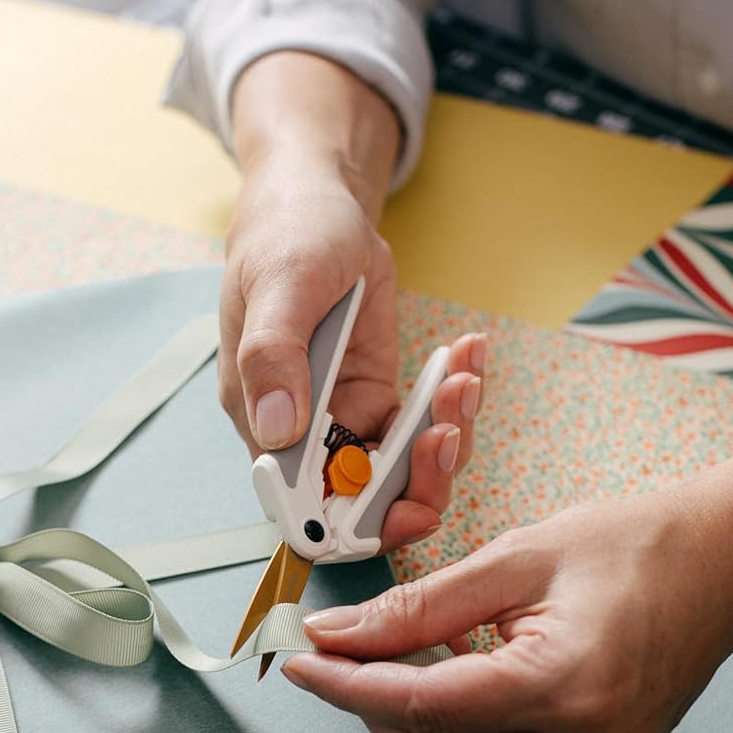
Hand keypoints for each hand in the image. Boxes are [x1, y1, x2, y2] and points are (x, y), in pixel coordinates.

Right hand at [220, 163, 484, 549]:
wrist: (318, 208)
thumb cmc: (287, 239)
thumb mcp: (280, 285)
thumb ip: (274, 356)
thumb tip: (277, 428)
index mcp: (264, 422)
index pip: (303, 507)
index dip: (352, 525)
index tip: (405, 510)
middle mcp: (305, 434)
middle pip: (364, 501)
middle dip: (418, 482)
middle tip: (450, 434)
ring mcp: (347, 419)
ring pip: (405, 468)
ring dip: (446, 433)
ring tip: (465, 378)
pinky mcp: (381, 398)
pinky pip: (425, 424)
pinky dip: (455, 399)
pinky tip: (468, 355)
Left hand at [281, 453, 732, 732]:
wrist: (729, 566)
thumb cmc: (635, 545)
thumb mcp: (517, 556)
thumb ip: (420, 605)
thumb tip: (339, 635)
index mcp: (564, 687)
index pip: (421, 707)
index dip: (347, 686)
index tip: (299, 660)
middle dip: (369, 707)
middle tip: (335, 655)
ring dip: (413, 721)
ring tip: (400, 654)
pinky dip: (461, 731)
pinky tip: (454, 676)